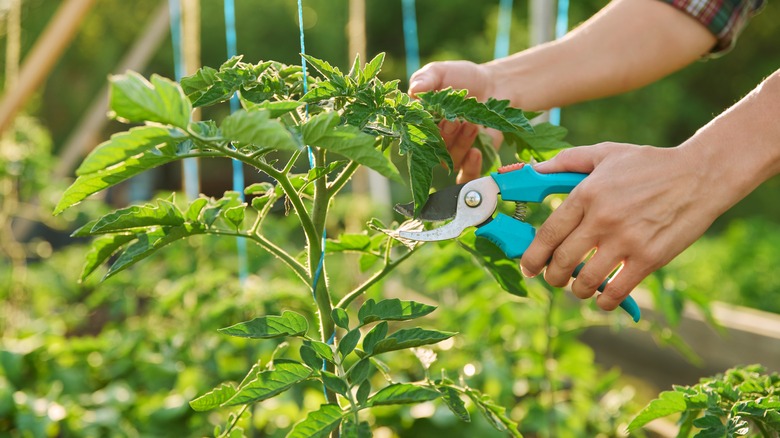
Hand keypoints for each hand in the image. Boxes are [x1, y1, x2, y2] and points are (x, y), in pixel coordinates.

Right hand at [409, 61, 500, 182]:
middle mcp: (433, 142)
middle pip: (430, 152)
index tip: (430, 119)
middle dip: (443, 137)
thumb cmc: (463, 78)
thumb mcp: (440, 72)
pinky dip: (470, 168)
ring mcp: (452, 153)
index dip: (418, 132)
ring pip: (449, 161)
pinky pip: (467, 176)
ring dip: (460, 144)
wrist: (496, 85)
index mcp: (419, 123)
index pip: (411, 136)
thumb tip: (414, 90)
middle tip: (455, 120)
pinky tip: (476, 153)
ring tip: (472, 125)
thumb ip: (426, 78)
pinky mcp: (472, 161)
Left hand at [519, 143, 720, 310]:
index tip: (528, 267)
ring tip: (579, 286)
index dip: (532, 256)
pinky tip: (603, 297)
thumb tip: (532, 170)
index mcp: (586, 194)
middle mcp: (602, 219)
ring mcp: (626, 241)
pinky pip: (616, 291)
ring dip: (576, 290)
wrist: (700, 175)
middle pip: (561, 262)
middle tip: (554, 277)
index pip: (548, 234)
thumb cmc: (649, 164)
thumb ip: (565, 162)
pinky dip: (604, 300)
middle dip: (552, 276)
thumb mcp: (604, 153)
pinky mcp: (649, 258)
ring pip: (585, 281)